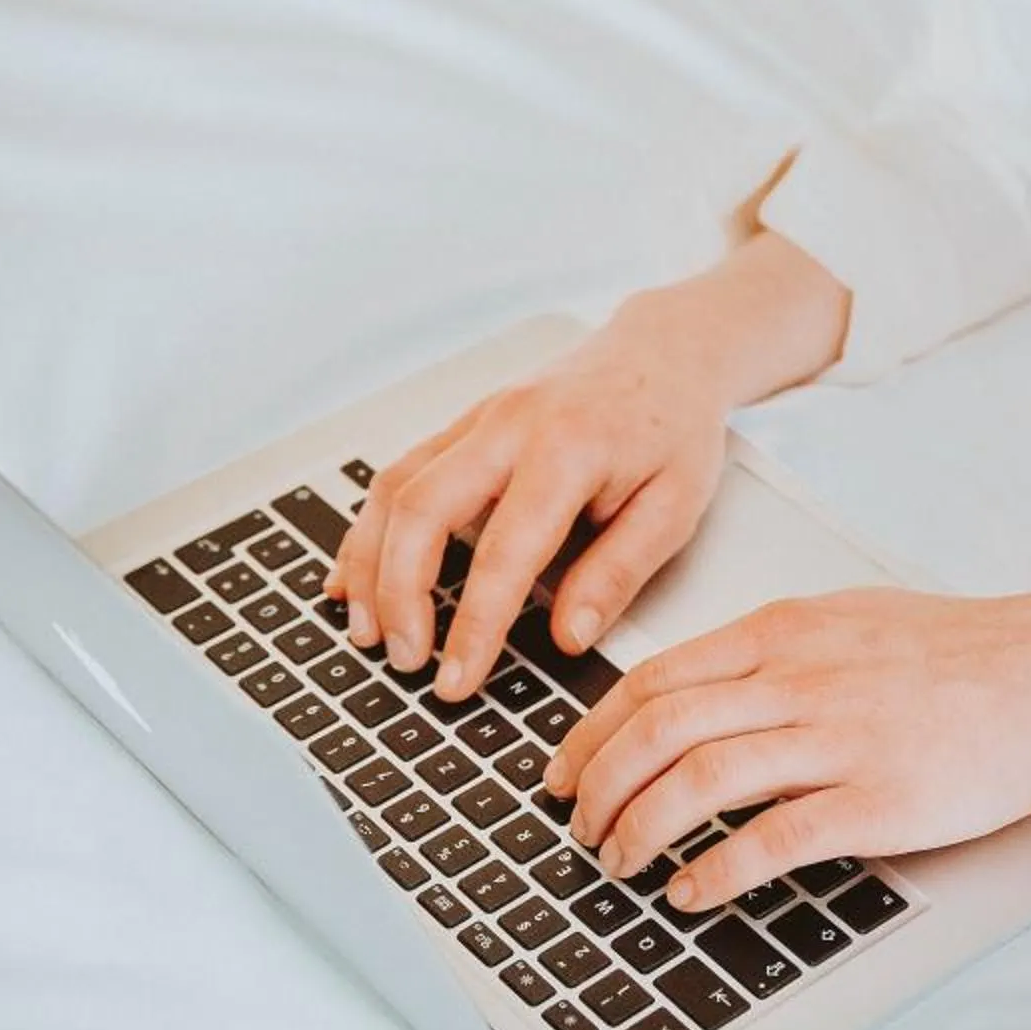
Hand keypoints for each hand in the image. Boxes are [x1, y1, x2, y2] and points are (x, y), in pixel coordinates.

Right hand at [324, 305, 736, 695]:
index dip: (474, 626)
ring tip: (366, 630)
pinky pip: (402, 473)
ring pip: (396, 487)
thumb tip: (568, 638)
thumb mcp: (675, 505)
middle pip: (421, 508)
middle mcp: (509, 426)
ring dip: (369, 563)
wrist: (665, 348)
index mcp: (567, 449)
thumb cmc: (674, 426)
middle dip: (399, 593)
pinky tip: (355, 575)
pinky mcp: (465, 423)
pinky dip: (370, 528)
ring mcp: (479, 418)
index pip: (505, 552)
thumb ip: (618, 573)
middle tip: (404, 660)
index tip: (456, 681)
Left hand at [545, 582, 1030, 918]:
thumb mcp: (848, 621)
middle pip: (657, 730)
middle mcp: (798, 678)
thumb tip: (705, 694)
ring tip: (618, 865)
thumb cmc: (962, 650)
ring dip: (640, 831)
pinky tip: (690, 893)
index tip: (563, 772)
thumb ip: (775, 653)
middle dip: (598, 787)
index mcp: (784, 633)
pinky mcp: (880, 799)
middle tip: (578, 830)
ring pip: (698, 780)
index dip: (591, 733)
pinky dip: (715, 871)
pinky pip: (773, 839)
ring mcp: (838, 738)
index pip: (654, 680)